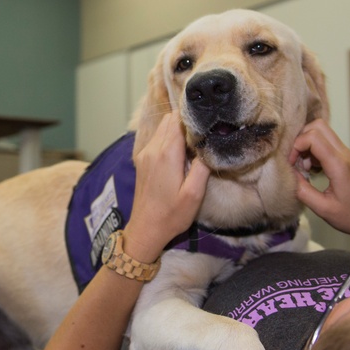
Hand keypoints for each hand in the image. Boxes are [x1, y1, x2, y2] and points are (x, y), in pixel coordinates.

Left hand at [125, 112, 209, 261]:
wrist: (146, 229)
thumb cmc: (172, 215)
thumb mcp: (194, 194)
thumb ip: (202, 166)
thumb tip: (209, 144)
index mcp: (166, 154)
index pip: (178, 120)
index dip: (193, 120)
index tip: (206, 128)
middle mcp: (152, 149)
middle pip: (170, 119)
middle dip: (186, 123)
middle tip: (201, 138)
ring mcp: (144, 154)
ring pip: (162, 127)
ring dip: (177, 131)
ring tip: (192, 147)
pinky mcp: (141, 160)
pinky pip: (156, 139)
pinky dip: (168, 139)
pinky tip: (179, 155)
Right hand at [289, 119, 349, 244]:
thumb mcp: (323, 209)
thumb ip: (303, 191)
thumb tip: (289, 175)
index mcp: (339, 165)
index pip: (313, 137)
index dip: (296, 146)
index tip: (291, 164)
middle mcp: (344, 154)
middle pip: (318, 126)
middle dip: (301, 139)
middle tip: (295, 160)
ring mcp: (346, 154)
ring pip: (322, 132)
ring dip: (307, 144)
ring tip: (304, 167)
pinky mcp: (345, 158)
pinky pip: (326, 142)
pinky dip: (314, 150)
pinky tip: (312, 169)